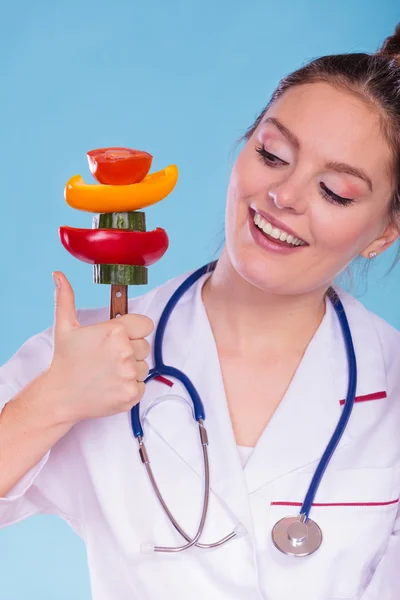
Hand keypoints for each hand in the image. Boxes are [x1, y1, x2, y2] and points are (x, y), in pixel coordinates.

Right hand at [46, 271, 152, 424]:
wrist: (60, 397)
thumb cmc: (64, 361)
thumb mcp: (65, 327)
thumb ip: (66, 298)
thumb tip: (59, 275)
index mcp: (114, 331)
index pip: (145, 324)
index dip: (135, 329)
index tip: (123, 336)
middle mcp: (124, 351)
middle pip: (144, 346)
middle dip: (130, 350)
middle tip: (107, 357)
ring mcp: (129, 374)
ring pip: (143, 366)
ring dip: (130, 369)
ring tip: (107, 372)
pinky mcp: (132, 394)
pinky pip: (141, 385)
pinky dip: (129, 387)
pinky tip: (110, 385)